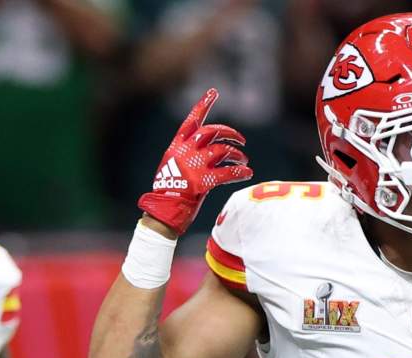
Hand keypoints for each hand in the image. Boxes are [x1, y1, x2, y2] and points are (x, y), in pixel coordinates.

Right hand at [138, 88, 251, 234]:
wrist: (164, 211)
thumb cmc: (171, 191)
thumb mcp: (176, 167)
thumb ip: (193, 155)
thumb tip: (217, 151)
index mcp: (177, 146)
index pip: (192, 120)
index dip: (203, 105)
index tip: (213, 92)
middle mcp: (186, 151)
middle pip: (213, 132)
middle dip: (230, 133)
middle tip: (241, 140)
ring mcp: (194, 165)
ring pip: (224, 150)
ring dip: (238, 155)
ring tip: (244, 162)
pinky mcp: (203, 181)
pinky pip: (229, 172)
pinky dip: (241, 172)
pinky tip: (248, 173)